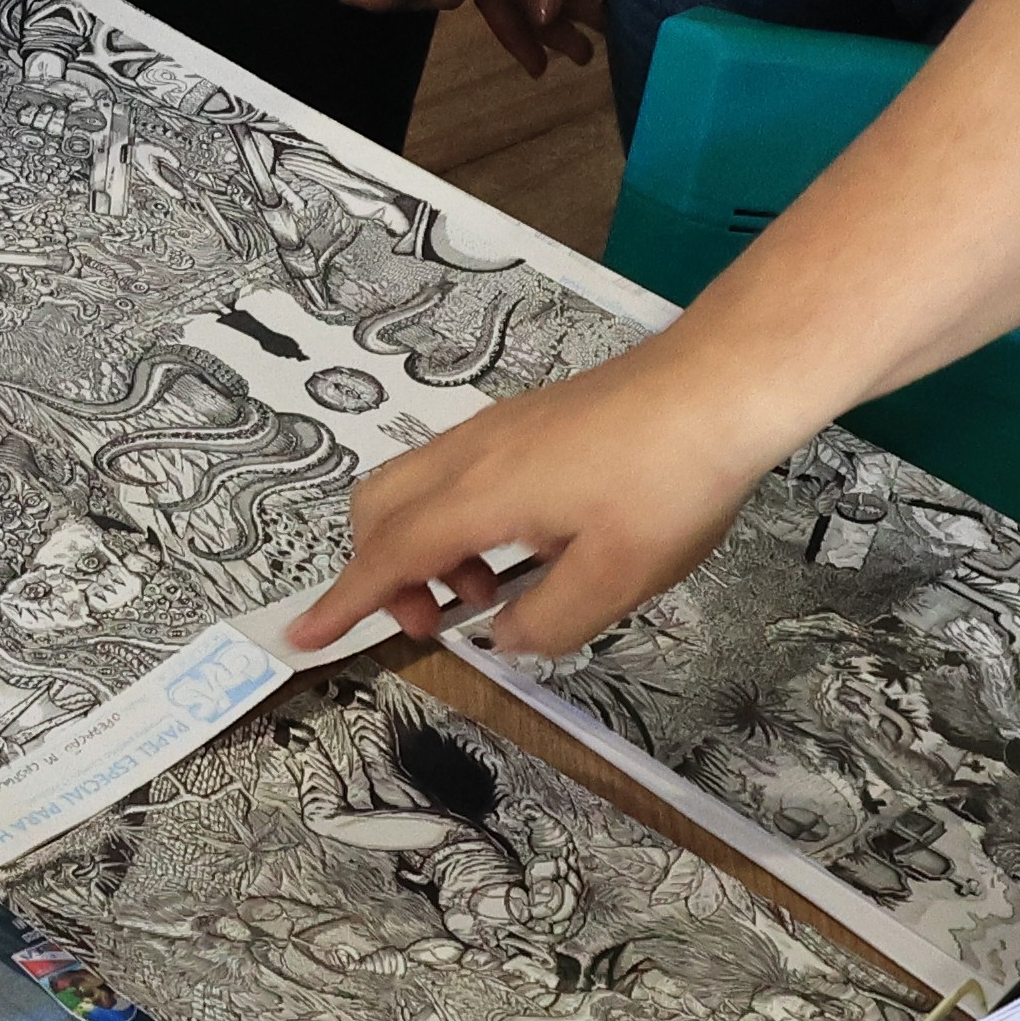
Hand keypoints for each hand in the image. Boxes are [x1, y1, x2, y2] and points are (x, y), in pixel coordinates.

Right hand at [295, 336, 786, 663]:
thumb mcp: (614, 578)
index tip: (302, 634)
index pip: (388, 557)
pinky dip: (458, 519)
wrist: (717, 386)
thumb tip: (507, 632)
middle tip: (437, 618)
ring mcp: (496, 430)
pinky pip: (456, 472)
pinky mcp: (526, 421)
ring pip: (416, 487)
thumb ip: (547, 621)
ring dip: (427, 548)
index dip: (344, 602)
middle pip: (378, 510)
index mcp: (479, 495)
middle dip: (381, 573)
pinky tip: (526, 543)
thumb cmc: (669, 480)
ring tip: (493, 588)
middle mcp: (470, 453)